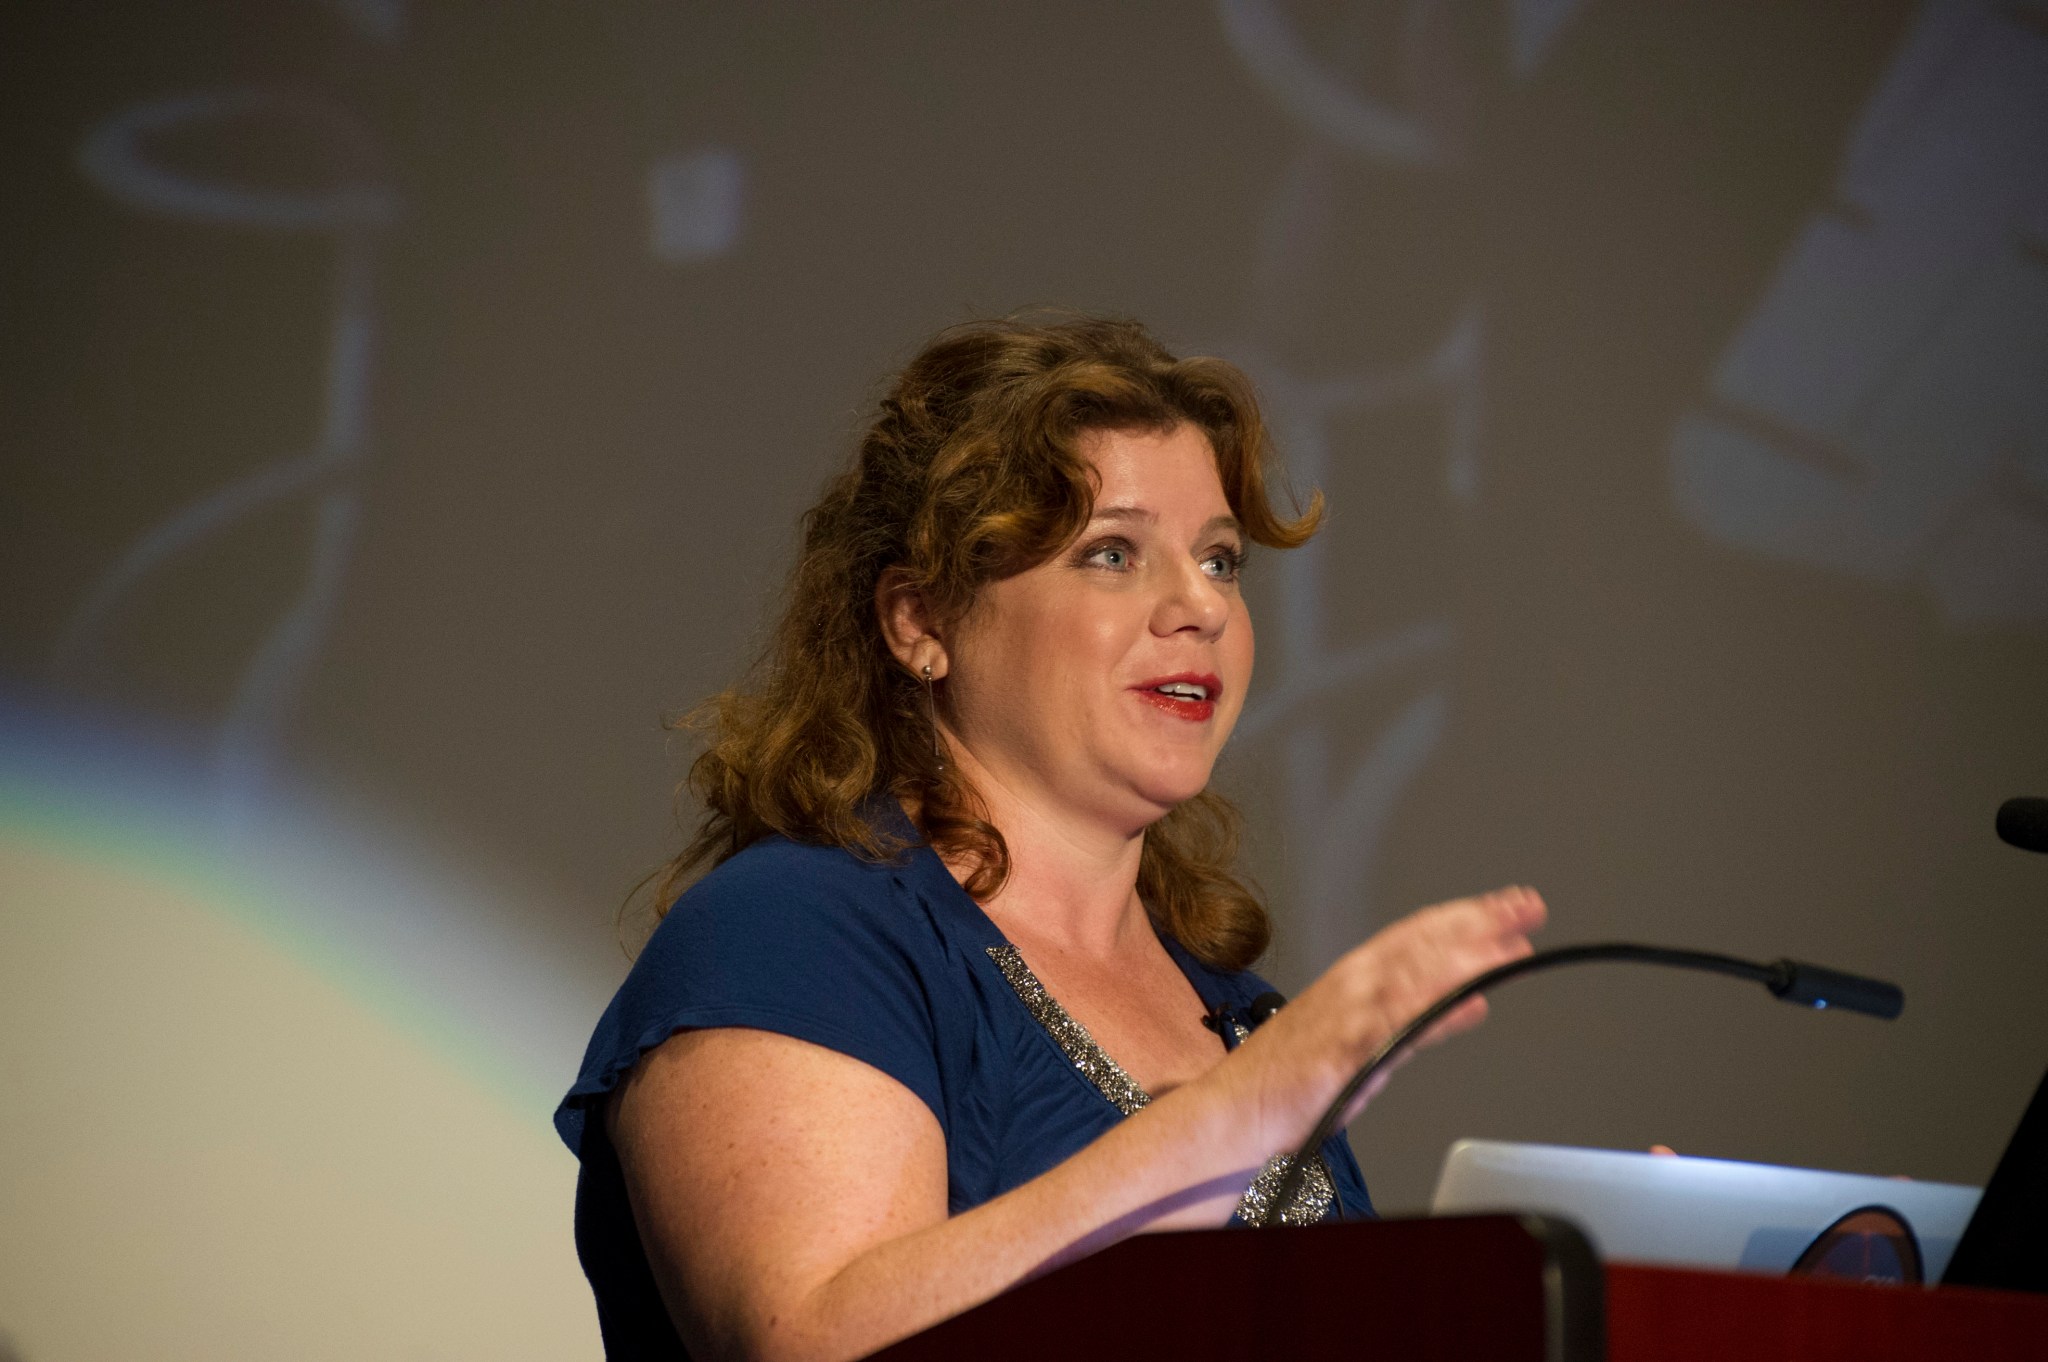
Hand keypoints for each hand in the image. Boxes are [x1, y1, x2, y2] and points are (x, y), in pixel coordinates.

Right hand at [1206, 886, 1546, 1157]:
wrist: (1230, 1111)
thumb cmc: (1290, 1079)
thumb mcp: (1367, 1042)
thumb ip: (1419, 1019)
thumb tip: (1473, 1000)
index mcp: (1355, 978)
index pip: (1418, 935)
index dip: (1467, 916)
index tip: (1511, 905)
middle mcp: (1351, 986)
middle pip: (1422, 944)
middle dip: (1477, 922)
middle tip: (1527, 906)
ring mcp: (1345, 1018)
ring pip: (1413, 976)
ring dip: (1465, 957)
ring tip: (1510, 944)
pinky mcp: (1340, 1054)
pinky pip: (1394, 1028)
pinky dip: (1434, 1011)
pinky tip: (1471, 1003)